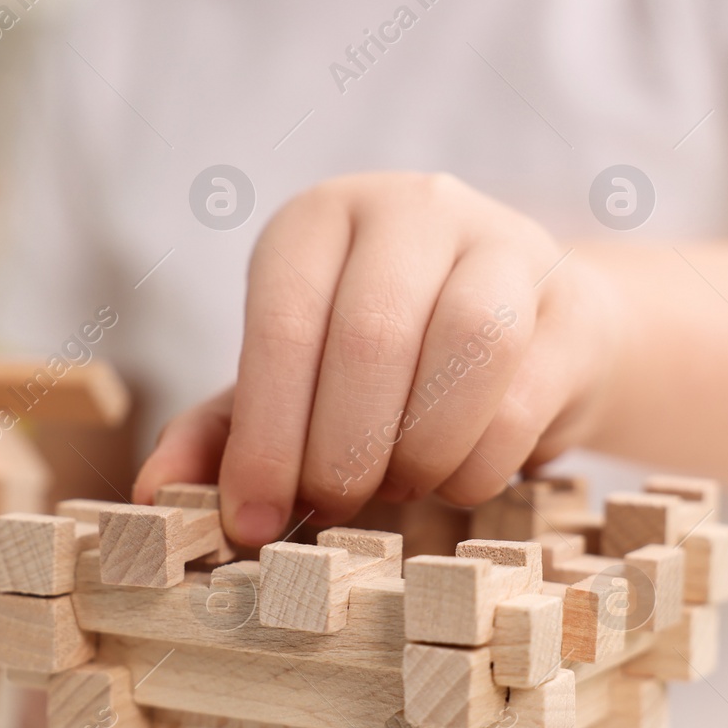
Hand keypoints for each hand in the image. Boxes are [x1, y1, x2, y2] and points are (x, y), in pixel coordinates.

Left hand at [133, 172, 621, 544]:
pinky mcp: (571, 299)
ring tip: (398, 490)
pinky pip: (523, 393)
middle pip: (371, 335)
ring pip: (465, 348)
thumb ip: (227, 430)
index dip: (264, 435)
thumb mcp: (297, 384)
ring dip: (419, 450)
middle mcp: (414, 208)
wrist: (527, 330)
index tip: (252, 519)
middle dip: (341, 451)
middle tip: (330, 510)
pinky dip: (478, 462)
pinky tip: (454, 481)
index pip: (283, 322)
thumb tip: (156, 491)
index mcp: (322, 220)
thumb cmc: (388, 361)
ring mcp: (504, 242)